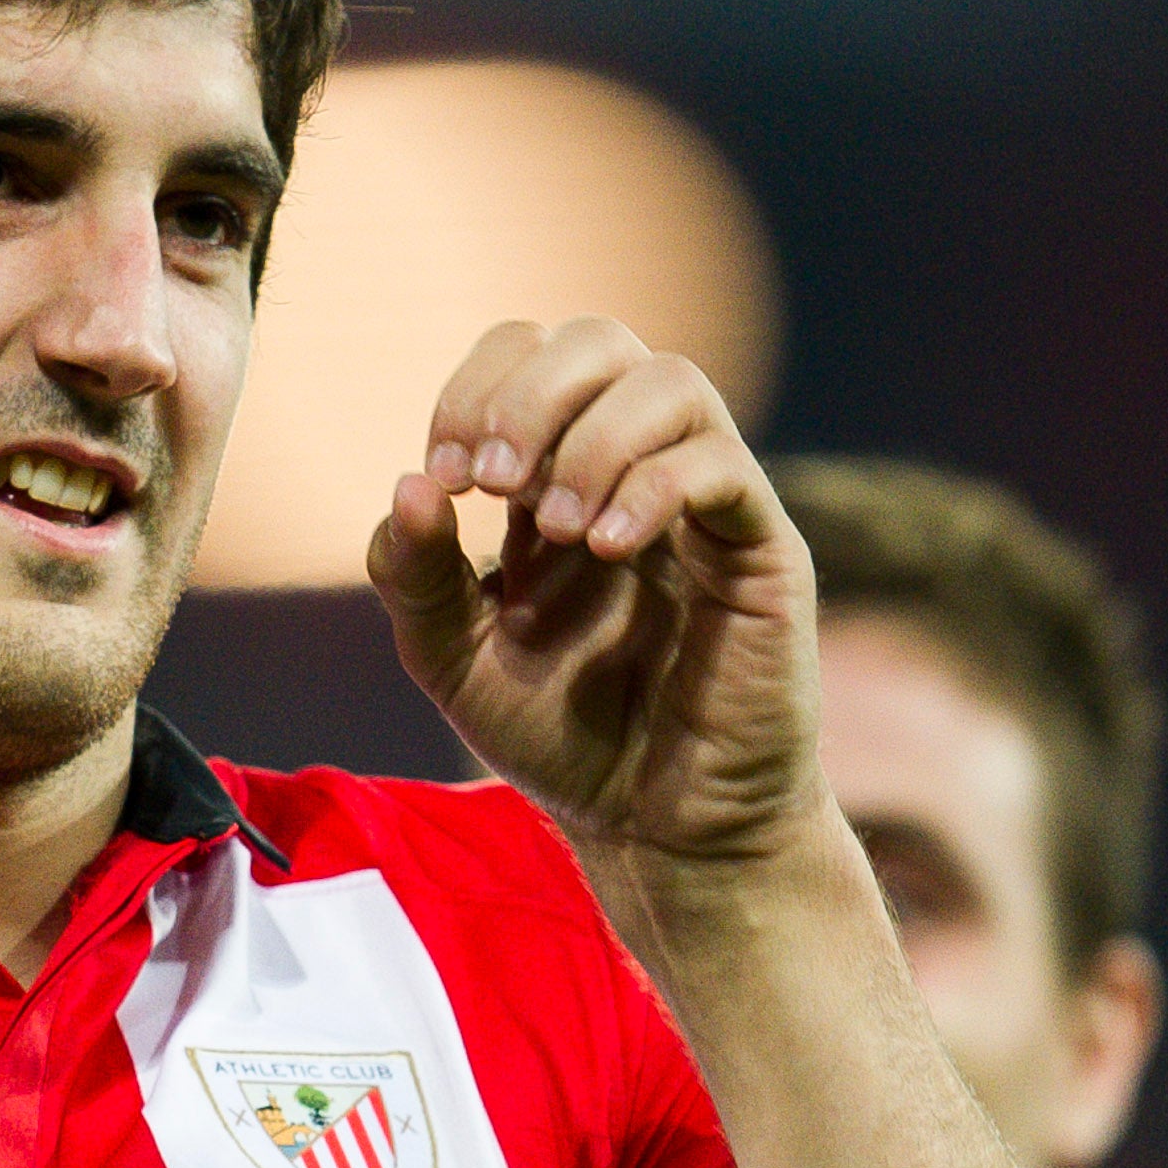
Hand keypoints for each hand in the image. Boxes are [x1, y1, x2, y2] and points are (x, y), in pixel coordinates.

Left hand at [364, 321, 828, 925]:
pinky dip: (651, 490)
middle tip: (492, 484)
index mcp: (560, 474)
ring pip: (672, 381)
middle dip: (529, 396)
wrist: (658, 827)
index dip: (476, 391)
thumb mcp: (453, 660)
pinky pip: (721, 467)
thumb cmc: (563, 739)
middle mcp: (636, 469)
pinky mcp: (761, 549)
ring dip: (592, 440)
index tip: (445, 480)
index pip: (527, 355)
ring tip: (555, 531)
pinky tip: (604, 550)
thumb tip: (407, 484)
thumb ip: (415, 576)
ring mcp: (705, 502)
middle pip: (599, 340)